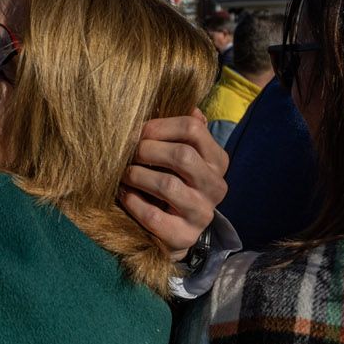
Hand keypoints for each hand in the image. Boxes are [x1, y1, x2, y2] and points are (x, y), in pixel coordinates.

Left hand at [119, 109, 228, 259]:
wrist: (175, 229)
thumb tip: (191, 106)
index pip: (193, 129)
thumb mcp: (184, 154)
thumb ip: (185, 131)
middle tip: (129, 153)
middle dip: (147, 150)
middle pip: (182, 155)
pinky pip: (153, 216)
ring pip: (167, 185)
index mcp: (218, 160)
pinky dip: (133, 201)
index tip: (139, 131)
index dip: (160, 126)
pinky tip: (125, 194)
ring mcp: (203, 213)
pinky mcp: (184, 236)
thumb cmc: (174, 180)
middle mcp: (216, 186)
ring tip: (125, 174)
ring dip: (137, 175)